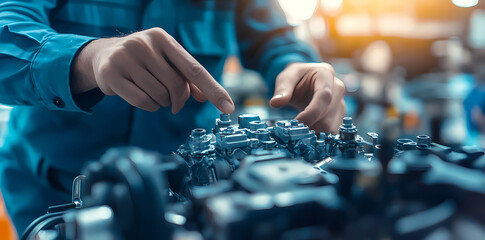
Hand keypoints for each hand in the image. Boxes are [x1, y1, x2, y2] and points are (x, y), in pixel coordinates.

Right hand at [71, 27, 233, 113]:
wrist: (104, 56)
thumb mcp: (166, 62)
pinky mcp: (111, 74)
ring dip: (161, 103)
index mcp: (163, 39)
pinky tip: (141, 97)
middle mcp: (144, 44)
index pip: (194, 69)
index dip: (213, 90)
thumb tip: (204, 97)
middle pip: (176, 86)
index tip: (229, 107)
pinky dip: (148, 106)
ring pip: (160, 96)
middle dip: (178, 100)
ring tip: (152, 93)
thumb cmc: (145, 61)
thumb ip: (187, 77)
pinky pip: (142, 102)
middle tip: (173, 103)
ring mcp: (125, 57)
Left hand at [269, 63, 345, 132]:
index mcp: (326, 74)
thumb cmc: (296, 77)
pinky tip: (306, 134)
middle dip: (309, 126)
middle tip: (292, 131)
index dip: (311, 113)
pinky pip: (331, 132)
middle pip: (327, 115)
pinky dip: (318, 136)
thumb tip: (275, 102)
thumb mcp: (286, 77)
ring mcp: (340, 103)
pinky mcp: (339, 116)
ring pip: (330, 127)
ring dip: (313, 133)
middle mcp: (338, 89)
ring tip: (298, 131)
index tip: (296, 123)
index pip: (324, 96)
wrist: (305, 80)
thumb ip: (282, 89)